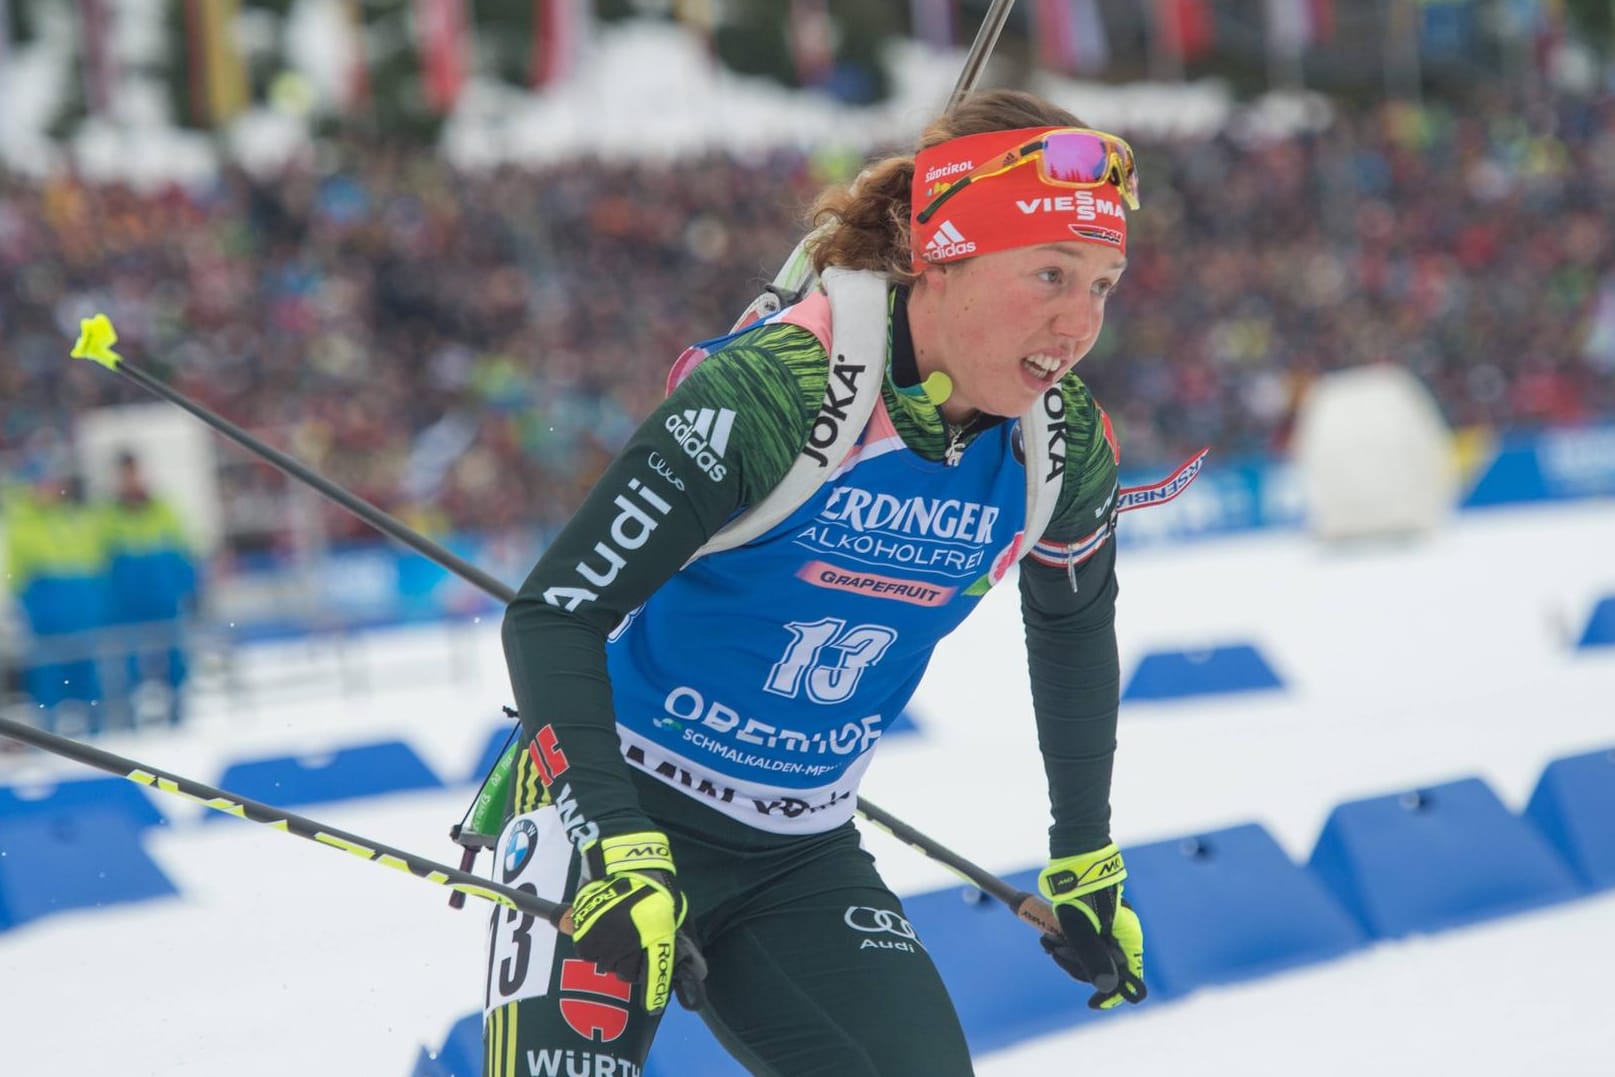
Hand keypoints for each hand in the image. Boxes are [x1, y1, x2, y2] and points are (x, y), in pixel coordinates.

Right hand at [570, 831, 703, 1012]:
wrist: (623, 862)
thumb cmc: (653, 888)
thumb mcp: (675, 914)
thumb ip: (683, 944)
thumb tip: (699, 974)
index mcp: (656, 933)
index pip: (655, 972)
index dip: (655, 992)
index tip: (654, 1005)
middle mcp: (629, 940)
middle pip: (627, 973)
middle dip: (630, 963)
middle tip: (631, 943)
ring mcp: (606, 938)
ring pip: (607, 965)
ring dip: (611, 954)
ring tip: (616, 931)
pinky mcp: (584, 933)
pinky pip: (588, 954)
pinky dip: (593, 945)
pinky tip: (601, 928)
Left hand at [1037, 843, 1146, 1009]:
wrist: (1075, 854)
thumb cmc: (1080, 890)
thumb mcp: (1081, 927)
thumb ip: (1093, 957)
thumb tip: (1107, 988)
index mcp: (1128, 938)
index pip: (1127, 979)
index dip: (1110, 994)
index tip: (1092, 1003)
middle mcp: (1121, 935)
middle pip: (1101, 968)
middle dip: (1074, 964)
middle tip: (1053, 949)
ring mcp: (1107, 928)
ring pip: (1087, 955)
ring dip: (1065, 952)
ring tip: (1047, 937)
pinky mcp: (1093, 921)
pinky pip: (1080, 941)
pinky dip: (1064, 941)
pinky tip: (1049, 934)